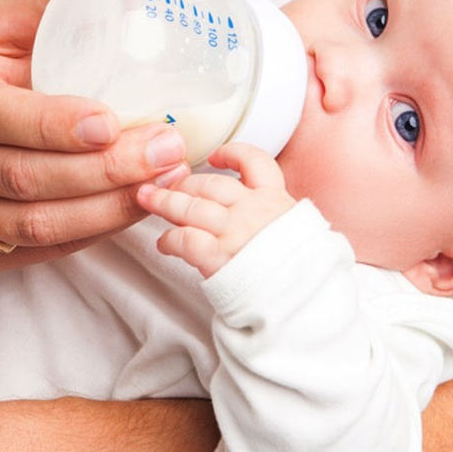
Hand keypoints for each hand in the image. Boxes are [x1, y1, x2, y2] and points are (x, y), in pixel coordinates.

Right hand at [0, 0, 189, 269]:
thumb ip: (36, 10)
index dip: (50, 124)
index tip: (110, 121)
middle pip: (21, 176)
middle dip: (103, 168)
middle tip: (167, 147)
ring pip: (34, 224)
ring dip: (108, 206)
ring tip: (167, 178)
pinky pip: (42, 249)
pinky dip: (96, 229)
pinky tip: (138, 203)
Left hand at [137, 143, 295, 277]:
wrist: (303, 298)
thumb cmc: (299, 272)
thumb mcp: (298, 232)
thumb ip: (275, 218)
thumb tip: (258, 214)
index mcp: (276, 200)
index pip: (255, 161)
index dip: (232, 153)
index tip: (215, 156)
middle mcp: (254, 209)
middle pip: (210, 184)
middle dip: (183, 183)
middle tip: (165, 186)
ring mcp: (235, 231)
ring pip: (191, 207)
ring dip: (165, 203)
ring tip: (149, 200)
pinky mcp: (219, 256)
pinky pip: (185, 240)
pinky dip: (170, 240)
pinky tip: (164, 244)